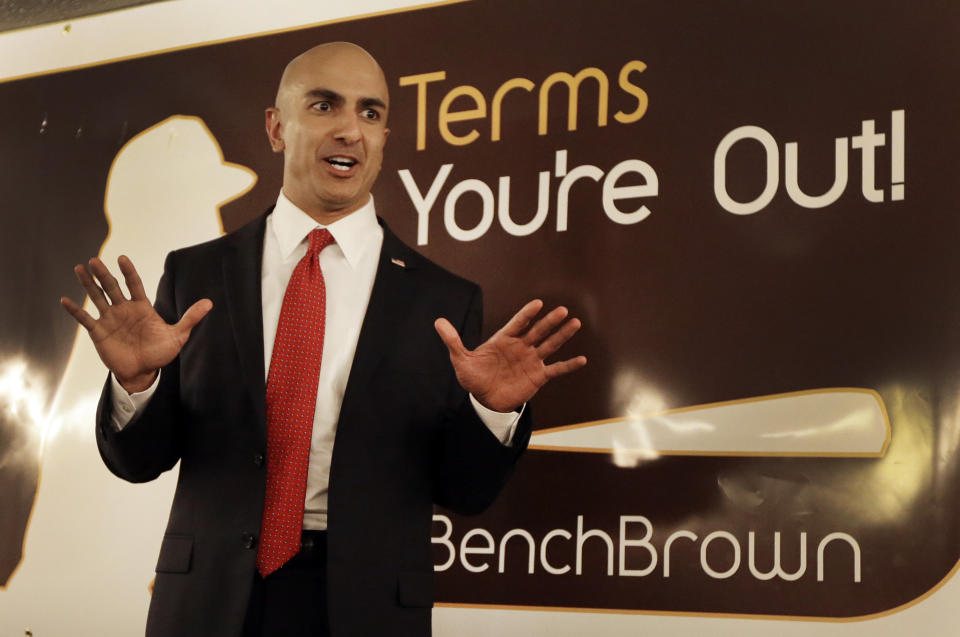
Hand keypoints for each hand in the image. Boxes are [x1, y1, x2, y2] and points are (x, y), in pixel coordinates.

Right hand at [60, 256, 211, 392]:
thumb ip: (190, 318)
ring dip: (87, 284)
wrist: (143, 372)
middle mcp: (124, 309)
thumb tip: (210, 302)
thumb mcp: (178, 335)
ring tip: (79, 268)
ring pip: (97, 297)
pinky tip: (65, 300)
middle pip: (112, 287)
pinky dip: (75, 310)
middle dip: (103, 274)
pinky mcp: (99, 332)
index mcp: (142, 307)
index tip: (122, 258)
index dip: (128, 271)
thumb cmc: (160, 352)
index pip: (134, 284)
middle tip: (94, 260)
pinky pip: (85, 319)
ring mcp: (110, 319)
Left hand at [434, 299, 586, 412]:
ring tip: (576, 323)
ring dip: (562, 335)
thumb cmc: (473, 377)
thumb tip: (438, 321)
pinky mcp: (537, 377)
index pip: (518, 323)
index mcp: (504, 339)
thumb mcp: (460, 359)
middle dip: (550, 322)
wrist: (484, 400)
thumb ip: (453, 340)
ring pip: (549, 345)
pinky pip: (556, 370)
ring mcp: (531, 360)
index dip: (527, 314)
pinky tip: (582, 359)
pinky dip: (568, 365)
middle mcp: (521, 347)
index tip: (538, 304)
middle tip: (563, 310)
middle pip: (538, 331)